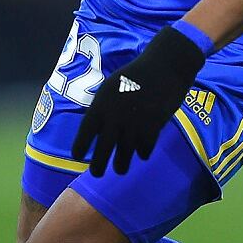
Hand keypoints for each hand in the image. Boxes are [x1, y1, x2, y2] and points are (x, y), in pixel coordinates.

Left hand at [72, 27, 206, 175]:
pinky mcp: (153, 127)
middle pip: (103, 150)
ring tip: (119, 169)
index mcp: (101, 105)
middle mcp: (115, 117)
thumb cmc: (135, 76)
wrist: (164, 68)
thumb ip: (103, 109)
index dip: (80, 147)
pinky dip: (142, 153)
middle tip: (97, 173)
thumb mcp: (110, 88)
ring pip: (124, 154)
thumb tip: (97, 131)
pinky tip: (141, 153)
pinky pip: (144, 148)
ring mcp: (134, 124)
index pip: (85, 132)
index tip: (78, 156)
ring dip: (121, 164)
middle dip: (98, 166)